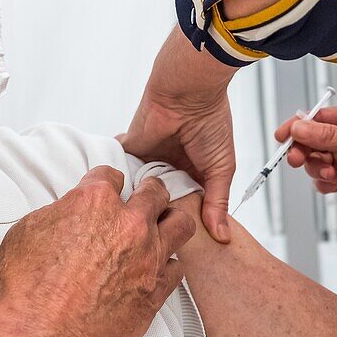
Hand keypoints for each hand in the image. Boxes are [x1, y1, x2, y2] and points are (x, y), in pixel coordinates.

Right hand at [0, 167, 195, 336]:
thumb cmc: (21, 294)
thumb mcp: (26, 234)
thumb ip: (58, 216)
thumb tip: (68, 216)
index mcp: (93, 203)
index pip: (110, 176)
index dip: (107, 182)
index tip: (108, 188)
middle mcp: (128, 226)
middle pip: (154, 193)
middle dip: (147, 193)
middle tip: (144, 199)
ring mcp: (147, 259)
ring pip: (179, 224)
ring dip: (169, 222)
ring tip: (161, 227)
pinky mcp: (156, 292)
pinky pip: (177, 269)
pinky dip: (168, 265)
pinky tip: (157, 268)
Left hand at [124, 27, 239, 243]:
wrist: (188, 92)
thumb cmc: (211, 123)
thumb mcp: (222, 169)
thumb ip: (217, 203)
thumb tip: (222, 236)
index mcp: (196, 172)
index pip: (188, 203)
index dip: (184, 221)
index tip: (178, 244)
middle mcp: (172, 167)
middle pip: (161, 199)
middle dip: (158, 215)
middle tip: (149, 239)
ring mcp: (150, 158)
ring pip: (140, 189)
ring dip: (137, 201)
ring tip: (129, 224)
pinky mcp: (131, 149)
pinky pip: (121, 169)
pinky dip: (118, 181)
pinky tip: (114, 202)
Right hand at [276, 107, 336, 226]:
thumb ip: (329, 137)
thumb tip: (300, 127)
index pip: (319, 118)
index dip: (298, 126)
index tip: (283, 136)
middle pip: (311, 140)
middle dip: (304, 151)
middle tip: (297, 160)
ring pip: (313, 160)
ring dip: (316, 169)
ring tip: (331, 175)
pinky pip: (320, 178)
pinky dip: (323, 182)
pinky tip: (335, 184)